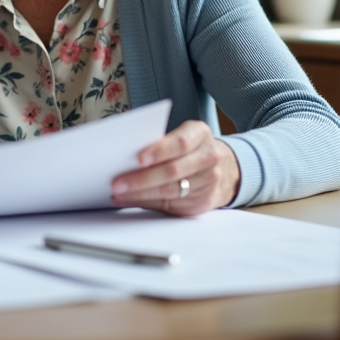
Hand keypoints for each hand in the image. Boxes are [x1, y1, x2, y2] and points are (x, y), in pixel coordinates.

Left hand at [110, 120, 240, 216]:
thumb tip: (123, 156)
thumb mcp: (180, 137)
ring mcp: (208, 181)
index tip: (138, 158)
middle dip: (142, 178)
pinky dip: (146, 202)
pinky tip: (129, 199)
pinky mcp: (202, 202)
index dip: (159, 151)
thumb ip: (159, 144)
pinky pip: (170, 205)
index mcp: (200, 134)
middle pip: (173, 170)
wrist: (222, 167)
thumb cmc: (188, 149)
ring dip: (140, 194)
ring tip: (118, 193)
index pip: (180, 143)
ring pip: (170, 191)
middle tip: (117, 183)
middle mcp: (208, 157)